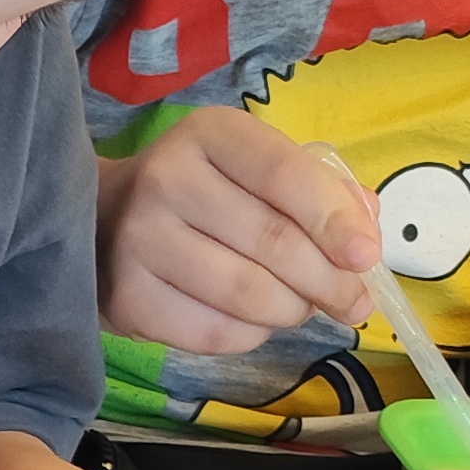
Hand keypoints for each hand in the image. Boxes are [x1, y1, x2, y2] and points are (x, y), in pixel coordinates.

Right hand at [97, 115, 379, 349]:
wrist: (102, 221)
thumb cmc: (203, 193)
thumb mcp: (255, 167)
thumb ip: (320, 191)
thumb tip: (367, 234)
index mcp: (209, 135)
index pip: (285, 176)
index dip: (335, 221)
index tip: (367, 257)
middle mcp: (166, 180)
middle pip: (274, 243)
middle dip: (330, 282)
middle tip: (354, 303)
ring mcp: (140, 241)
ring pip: (249, 295)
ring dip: (293, 311)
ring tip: (300, 307)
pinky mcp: (128, 298)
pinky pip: (216, 333)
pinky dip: (252, 334)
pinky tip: (252, 321)